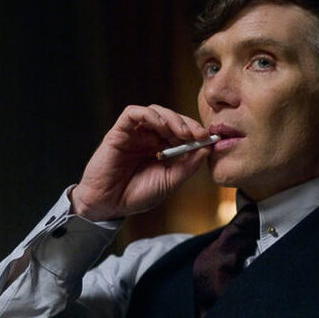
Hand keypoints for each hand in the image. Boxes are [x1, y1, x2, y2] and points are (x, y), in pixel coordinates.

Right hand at [70, 104, 209, 220]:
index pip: (181, 130)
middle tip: (198, 134)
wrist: (110, 205)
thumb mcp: (170, 181)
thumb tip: (207, 148)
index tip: (208, 138)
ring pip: (155, 112)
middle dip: (187, 123)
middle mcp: (148, 138)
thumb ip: (188, 165)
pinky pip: (133, 113)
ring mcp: (134, 134)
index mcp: (161, 148)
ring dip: (172, 118)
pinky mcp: (118, 132)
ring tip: (182, 133)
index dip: (196, 131)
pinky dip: (149, 115)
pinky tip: (161, 126)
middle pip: (171, 118)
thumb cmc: (137, 195)